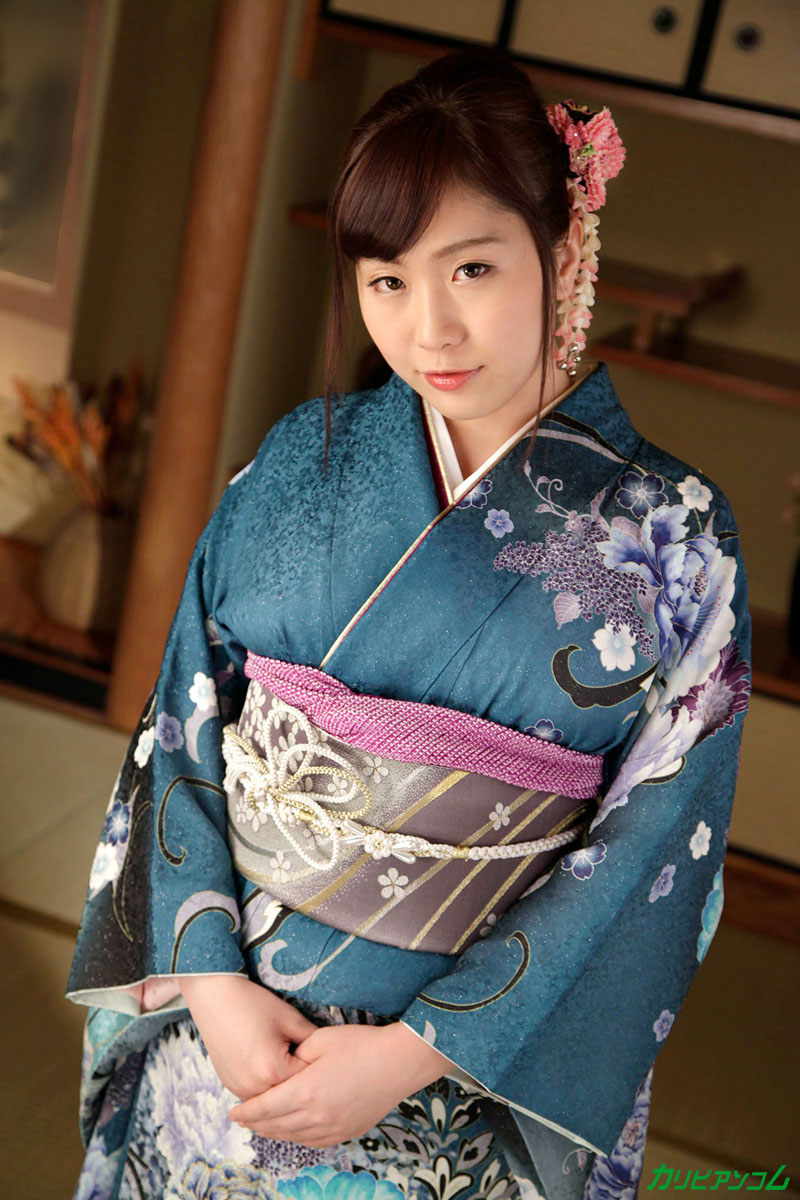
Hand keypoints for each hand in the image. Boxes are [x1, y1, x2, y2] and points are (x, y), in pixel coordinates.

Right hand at [180, 973, 316, 1100]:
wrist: (215, 997)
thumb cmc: (254, 1004)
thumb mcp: (290, 1019)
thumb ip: (314, 1041)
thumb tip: (328, 1056)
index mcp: (273, 1071)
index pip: (307, 1080)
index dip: (316, 1066)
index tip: (322, 1056)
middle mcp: (254, 1088)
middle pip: (290, 1094)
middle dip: (301, 1080)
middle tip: (306, 1057)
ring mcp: (239, 1090)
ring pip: (273, 1098)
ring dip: (283, 1086)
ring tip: (287, 1060)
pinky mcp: (231, 1086)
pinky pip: (257, 1094)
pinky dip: (267, 1085)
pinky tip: (270, 1065)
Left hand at [229, 1020, 452, 1146]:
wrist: (399, 1062)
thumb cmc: (361, 1045)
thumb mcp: (321, 1039)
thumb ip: (297, 1055)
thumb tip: (285, 1064)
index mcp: (306, 1092)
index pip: (265, 1108)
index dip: (246, 1111)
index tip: (232, 1112)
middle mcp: (316, 1116)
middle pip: (276, 1126)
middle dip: (256, 1124)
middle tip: (242, 1120)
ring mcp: (333, 1127)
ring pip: (294, 1137)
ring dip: (275, 1133)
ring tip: (263, 1127)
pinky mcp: (348, 1130)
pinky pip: (315, 1142)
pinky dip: (298, 1138)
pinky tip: (294, 1131)